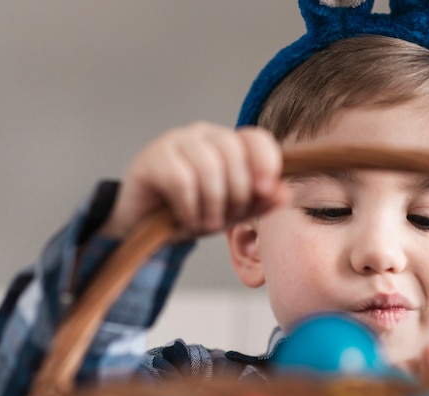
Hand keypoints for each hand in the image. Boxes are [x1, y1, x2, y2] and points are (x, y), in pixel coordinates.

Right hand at [99, 122, 289, 239]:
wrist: (144, 227)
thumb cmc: (190, 213)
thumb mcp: (231, 212)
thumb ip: (259, 202)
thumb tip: (284, 193)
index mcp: (228, 144)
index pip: (256, 139)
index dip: (266, 162)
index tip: (265, 190)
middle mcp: (204, 135)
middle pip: (233, 153)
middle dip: (236, 194)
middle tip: (224, 220)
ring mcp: (176, 142)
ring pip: (209, 166)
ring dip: (212, 204)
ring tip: (205, 224)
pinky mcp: (152, 158)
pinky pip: (181, 180)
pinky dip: (190, 207)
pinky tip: (186, 220)